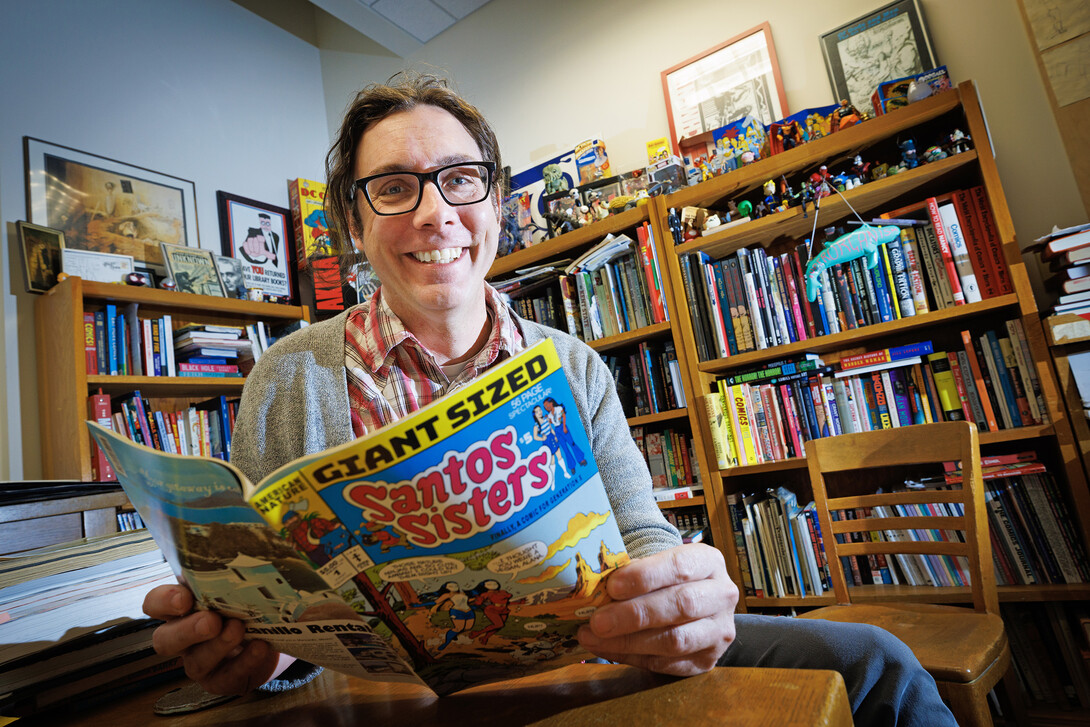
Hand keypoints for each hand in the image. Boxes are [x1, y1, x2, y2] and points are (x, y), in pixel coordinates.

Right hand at [144, 583, 284, 694]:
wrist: (269, 634)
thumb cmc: (245, 602)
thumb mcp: (236, 584)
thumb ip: (232, 570)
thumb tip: (252, 544)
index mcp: (181, 608)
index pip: (155, 604)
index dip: (163, 602)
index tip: (183, 597)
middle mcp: (183, 637)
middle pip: (165, 640)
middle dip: (187, 631)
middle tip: (210, 621)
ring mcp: (200, 662)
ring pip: (196, 662)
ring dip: (218, 646)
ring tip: (238, 630)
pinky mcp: (221, 680)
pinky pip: (226, 678)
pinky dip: (244, 663)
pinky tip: (259, 647)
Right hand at [242, 234, 275, 263]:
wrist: (254, 251)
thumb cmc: (259, 250)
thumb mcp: (264, 252)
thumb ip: (269, 254)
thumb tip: (274, 257)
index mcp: (260, 238)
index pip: (260, 237)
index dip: (261, 239)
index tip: (262, 242)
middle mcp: (255, 238)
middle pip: (255, 238)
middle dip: (256, 245)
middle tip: (257, 251)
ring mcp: (250, 240)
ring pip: (249, 240)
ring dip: (251, 246)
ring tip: (253, 252)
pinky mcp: (245, 243)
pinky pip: (244, 243)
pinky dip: (246, 248)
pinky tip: (249, 253)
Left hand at [576, 543, 737, 675]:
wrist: (693, 601)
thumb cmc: (665, 578)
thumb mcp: (656, 562)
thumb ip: (633, 570)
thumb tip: (594, 583)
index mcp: (709, 562)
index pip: (680, 567)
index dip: (645, 576)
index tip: (612, 586)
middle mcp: (722, 595)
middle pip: (681, 605)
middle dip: (634, 614)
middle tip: (597, 621)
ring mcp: (719, 631)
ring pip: (675, 640)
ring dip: (629, 641)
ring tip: (594, 637)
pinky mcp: (707, 660)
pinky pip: (668, 664)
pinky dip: (632, 657)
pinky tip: (608, 648)